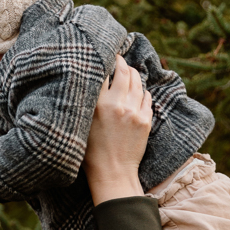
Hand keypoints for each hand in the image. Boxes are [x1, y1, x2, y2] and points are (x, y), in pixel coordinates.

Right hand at [82, 55, 152, 205]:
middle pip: (124, 72)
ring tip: (129, 72)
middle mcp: (117, 105)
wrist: (113, 173)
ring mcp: (134, 112)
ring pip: (138, 82)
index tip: (104, 56)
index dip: (105, 61)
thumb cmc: (91, 153)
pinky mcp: (146, 120)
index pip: (103, 73)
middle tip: (119, 58)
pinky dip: (142, 91)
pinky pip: (147, 97)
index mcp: (98, 105)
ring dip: (134, 74)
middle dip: (122, 62)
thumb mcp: (82, 125)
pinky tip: (138, 91)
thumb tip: (91, 84)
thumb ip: (87, 104)